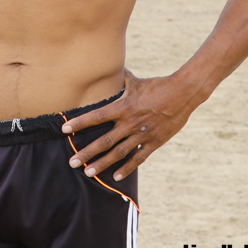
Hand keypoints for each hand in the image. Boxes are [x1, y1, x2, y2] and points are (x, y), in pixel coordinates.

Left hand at [62, 71, 194, 181]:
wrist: (183, 93)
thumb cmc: (158, 85)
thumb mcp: (136, 82)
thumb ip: (122, 81)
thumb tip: (112, 72)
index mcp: (123, 107)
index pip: (96, 116)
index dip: (80, 123)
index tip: (65, 129)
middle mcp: (130, 123)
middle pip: (104, 141)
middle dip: (87, 152)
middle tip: (72, 163)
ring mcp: (142, 134)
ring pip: (118, 153)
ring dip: (102, 163)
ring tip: (88, 172)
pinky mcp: (154, 142)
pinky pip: (138, 157)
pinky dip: (127, 168)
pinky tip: (115, 176)